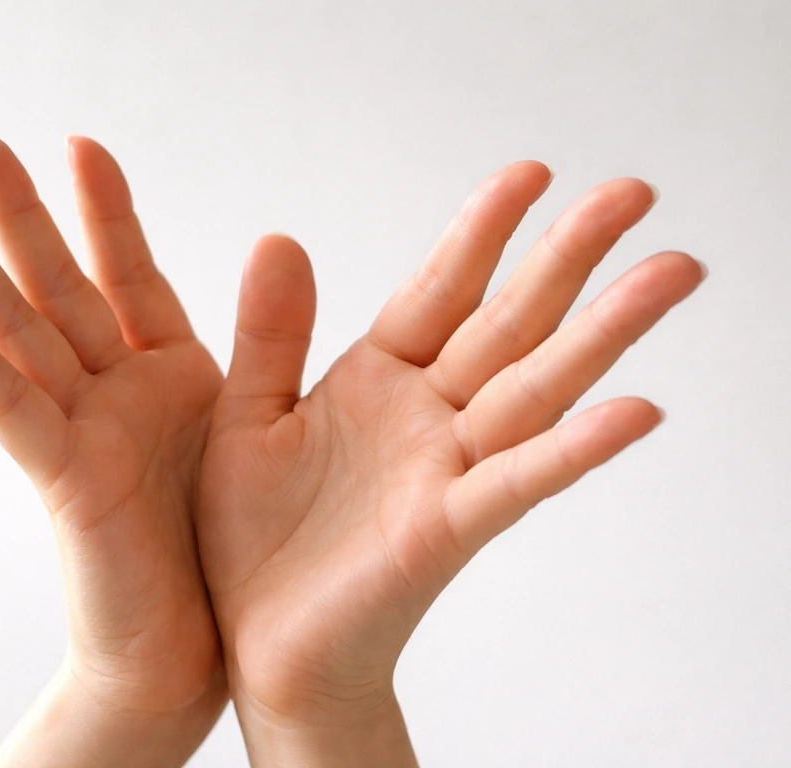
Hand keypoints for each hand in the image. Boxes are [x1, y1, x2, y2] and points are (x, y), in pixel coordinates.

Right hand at [0, 128, 225, 766]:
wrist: (201, 646)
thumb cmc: (226, 544)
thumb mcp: (251, 421)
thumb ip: (264, 340)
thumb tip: (283, 245)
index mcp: (168, 376)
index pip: (128, 274)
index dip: (104, 211)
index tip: (82, 144)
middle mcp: (115, 394)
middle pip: (53, 285)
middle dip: (11, 211)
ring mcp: (83, 432)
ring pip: (12, 329)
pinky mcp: (64, 482)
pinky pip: (6, 408)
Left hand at [197, 162, 704, 764]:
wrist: (256, 641)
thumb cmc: (253, 535)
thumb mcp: (248, 415)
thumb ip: (272, 335)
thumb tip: (278, 238)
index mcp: (377, 380)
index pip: (440, 290)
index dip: (483, 232)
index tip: (530, 172)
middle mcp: (425, 416)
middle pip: (509, 324)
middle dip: (567, 259)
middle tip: (634, 192)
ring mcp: (444, 471)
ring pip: (534, 388)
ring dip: (602, 333)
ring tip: (669, 272)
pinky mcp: (445, 531)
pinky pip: (517, 482)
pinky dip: (574, 449)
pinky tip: (634, 410)